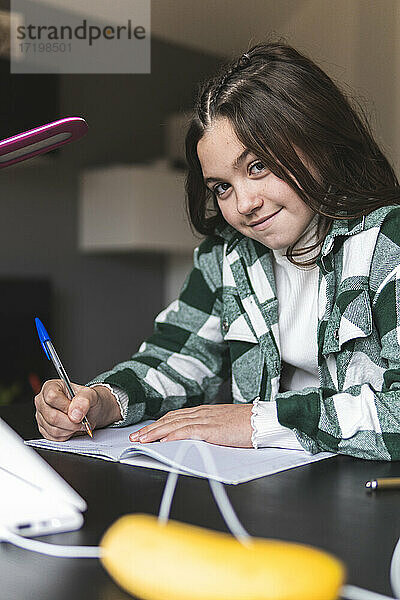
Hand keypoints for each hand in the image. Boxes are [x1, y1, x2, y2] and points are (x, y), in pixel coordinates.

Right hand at [34, 379, 121, 440]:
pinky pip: (54, 437)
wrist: (88, 410)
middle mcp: (42, 401)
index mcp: (50, 387)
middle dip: (71, 422)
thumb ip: (84, 400)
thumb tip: (75, 414)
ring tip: (79, 424)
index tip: (77, 411)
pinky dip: (67, 435)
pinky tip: (72, 428)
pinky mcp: (44, 429)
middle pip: (52, 416)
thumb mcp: (90, 394)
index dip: (66, 407)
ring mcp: (41, 416)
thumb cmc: (86, 400)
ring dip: (70, 430)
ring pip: (53, 429)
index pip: (52, 397)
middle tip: (83, 421)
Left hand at [129, 404, 252, 447]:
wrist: (264, 421)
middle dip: (151, 428)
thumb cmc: (249, 425)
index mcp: (206, 412)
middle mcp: (203, 413)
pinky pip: (188, 431)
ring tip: (142, 439)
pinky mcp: (212, 429)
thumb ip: (211, 430)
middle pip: (171, 419)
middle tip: (136, 436)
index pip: (176, 416)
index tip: (147, 430)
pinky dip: (173, 435)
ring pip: (175, 424)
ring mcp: (206, 419)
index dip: (159, 423)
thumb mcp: (225, 425)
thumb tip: (198, 439)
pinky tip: (163, 440)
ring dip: (156, 432)